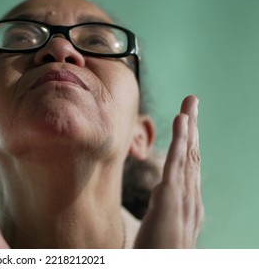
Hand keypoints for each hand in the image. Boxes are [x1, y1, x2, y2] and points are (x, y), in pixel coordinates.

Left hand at [134, 95, 202, 247]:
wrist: (163, 268)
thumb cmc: (160, 255)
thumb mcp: (164, 227)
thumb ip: (166, 207)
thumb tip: (164, 190)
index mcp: (187, 203)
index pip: (190, 166)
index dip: (190, 141)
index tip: (187, 120)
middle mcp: (191, 198)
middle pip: (193, 155)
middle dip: (193, 127)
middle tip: (192, 100)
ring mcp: (184, 199)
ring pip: (188, 156)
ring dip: (189, 128)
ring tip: (189, 104)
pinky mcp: (171, 200)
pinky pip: (175, 165)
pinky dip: (180, 142)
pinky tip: (181, 122)